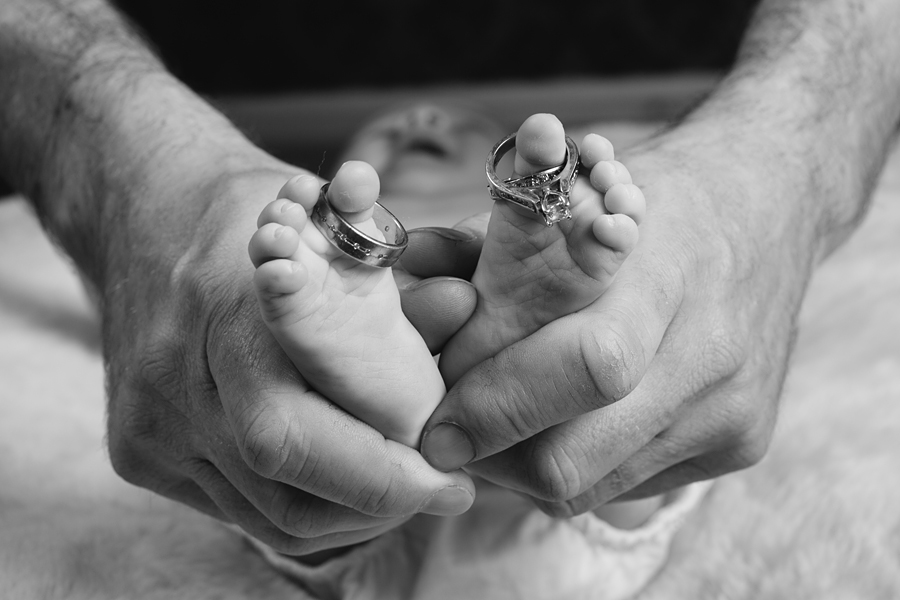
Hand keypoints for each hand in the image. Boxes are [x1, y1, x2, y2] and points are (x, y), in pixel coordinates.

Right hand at [103, 164, 476, 554]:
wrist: (148, 209)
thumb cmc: (262, 215)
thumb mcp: (339, 227)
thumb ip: (399, 284)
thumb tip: (465, 313)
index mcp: (225, 312)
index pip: (296, 437)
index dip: (383, 478)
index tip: (454, 484)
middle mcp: (176, 379)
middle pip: (285, 492)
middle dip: (381, 504)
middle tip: (442, 493)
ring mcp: (151, 422)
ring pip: (268, 518)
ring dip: (350, 515)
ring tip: (404, 489)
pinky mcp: (140, 449)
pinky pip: (239, 509)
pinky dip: (303, 504)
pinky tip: (344, 483)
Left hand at [420, 122, 818, 515]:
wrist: (771, 207)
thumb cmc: (655, 197)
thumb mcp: (573, 196)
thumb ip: (486, 248)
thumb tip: (407, 283)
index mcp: (669, 274)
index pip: (583, 368)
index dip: (494, 406)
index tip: (434, 422)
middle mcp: (712, 354)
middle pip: (576, 456)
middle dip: (492, 454)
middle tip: (450, 435)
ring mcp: (732, 408)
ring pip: (590, 488)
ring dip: (524, 469)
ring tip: (498, 426)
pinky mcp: (743, 444)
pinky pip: (627, 487)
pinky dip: (577, 466)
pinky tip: (563, 424)